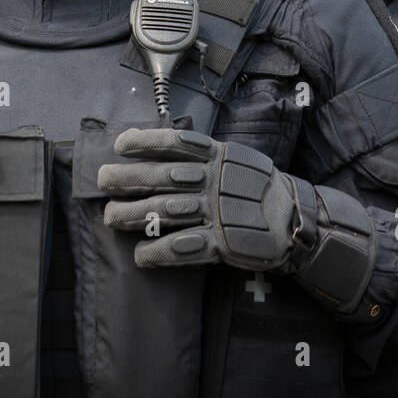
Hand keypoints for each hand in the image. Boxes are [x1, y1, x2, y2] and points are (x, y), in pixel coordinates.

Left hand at [98, 128, 376, 312]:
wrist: (295, 221)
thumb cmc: (257, 188)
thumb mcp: (235, 160)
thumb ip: (203, 156)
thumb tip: (161, 151)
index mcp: (219, 157)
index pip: (178, 144)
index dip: (148, 142)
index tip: (120, 143)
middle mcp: (216, 182)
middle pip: (165, 177)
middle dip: (130, 178)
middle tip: (101, 180)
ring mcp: (219, 213)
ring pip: (169, 211)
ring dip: (137, 215)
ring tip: (110, 217)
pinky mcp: (224, 244)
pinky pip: (186, 248)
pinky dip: (161, 251)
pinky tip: (140, 254)